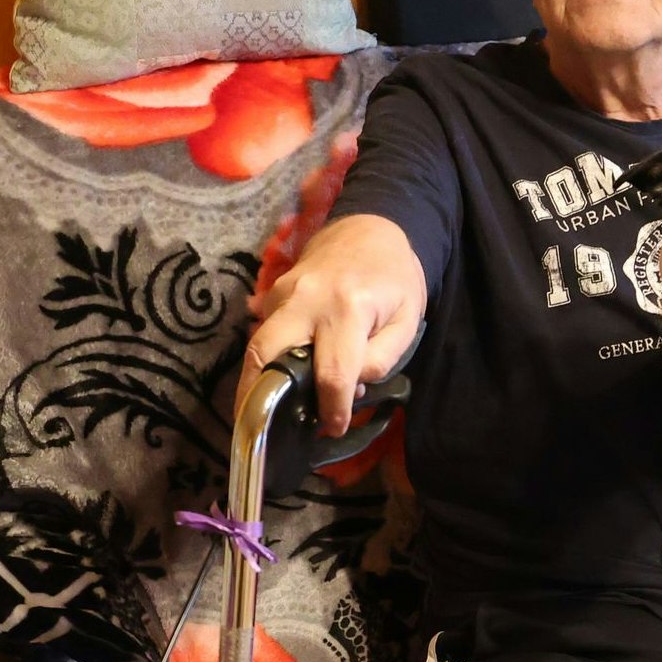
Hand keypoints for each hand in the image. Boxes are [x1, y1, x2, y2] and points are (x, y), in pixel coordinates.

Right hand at [244, 215, 426, 435]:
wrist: (369, 228)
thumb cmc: (394, 278)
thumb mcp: (406, 321)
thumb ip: (380, 360)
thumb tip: (348, 389)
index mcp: (348, 308)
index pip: (332, 373)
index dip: (332, 409)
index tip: (332, 429)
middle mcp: (307, 299)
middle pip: (270, 355)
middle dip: (262, 399)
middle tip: (262, 432)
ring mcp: (282, 293)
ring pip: (257, 346)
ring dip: (255, 383)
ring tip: (260, 416)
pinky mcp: (271, 293)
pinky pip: (262, 333)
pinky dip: (265, 362)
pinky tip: (273, 383)